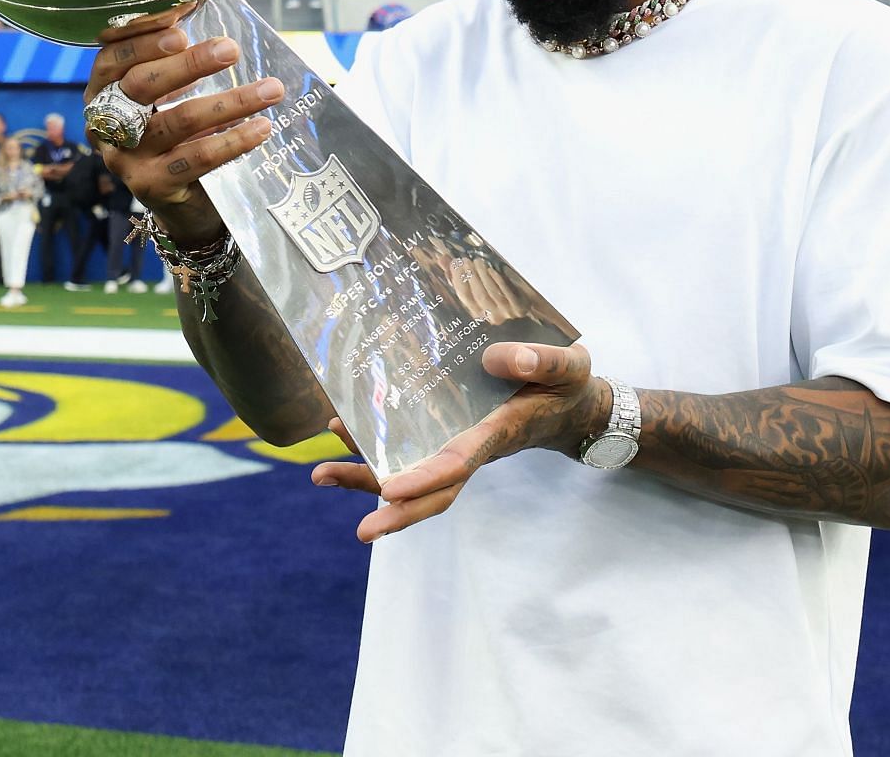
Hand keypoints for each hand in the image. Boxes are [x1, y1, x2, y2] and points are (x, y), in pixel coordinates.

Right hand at [83, 3, 285, 246]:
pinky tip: (261, 128)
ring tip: (270, 90)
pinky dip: (233, 140)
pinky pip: (196, 157)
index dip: (142, 39)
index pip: (112, 58)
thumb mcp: (167, 96)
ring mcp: (126, 158)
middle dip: (189, 63)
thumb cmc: (175, 136)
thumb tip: (204, 15)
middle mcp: (105, 124)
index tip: (180, 25)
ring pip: (178, 121)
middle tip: (231, 49)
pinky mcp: (152, 186)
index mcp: (102, 92)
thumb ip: (176, 62)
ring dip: (230, 102)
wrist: (179, 205)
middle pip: (142, 86)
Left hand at [311, 342, 604, 541]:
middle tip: (362, 531)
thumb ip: (542, 361)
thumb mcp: (568, 366)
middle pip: (432, 491)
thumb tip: (498, 359)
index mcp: (499, 431)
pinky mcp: (446, 437)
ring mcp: (457, 447)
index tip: (393, 490)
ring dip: (366, 478)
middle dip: (397, 512)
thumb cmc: (567, 384)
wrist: (568, 404)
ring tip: (320, 475)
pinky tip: (338, 440)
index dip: (427, 478)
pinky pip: (407, 453)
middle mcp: (473, 448)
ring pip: (410, 475)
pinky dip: (372, 452)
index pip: (460, 462)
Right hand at [442, 253, 527, 323]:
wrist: (529, 303)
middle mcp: (490, 317)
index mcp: (478, 312)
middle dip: (470, 277)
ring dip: (482, 277)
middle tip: (466, 260)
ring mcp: (505, 314)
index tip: (455, 263)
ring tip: (477, 262)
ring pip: (489, 295)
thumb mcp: (480, 284)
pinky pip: (506, 295)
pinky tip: (493, 270)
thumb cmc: (500, 290)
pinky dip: (498, 282)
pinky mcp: (519, 309)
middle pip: (477, 296)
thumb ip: (459, 273)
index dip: (458, 279)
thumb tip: (442, 259)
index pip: (464, 297)